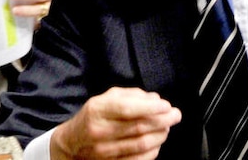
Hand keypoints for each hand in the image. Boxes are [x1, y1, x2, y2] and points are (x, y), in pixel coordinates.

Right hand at [51, 87, 181, 159]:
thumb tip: (155, 99)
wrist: (71, 145)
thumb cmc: (93, 117)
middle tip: (176, 115)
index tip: (167, 105)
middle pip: (138, 127)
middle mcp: (99, 132)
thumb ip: (130, 95)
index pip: (128, 108)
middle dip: (162, 120)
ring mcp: (104, 151)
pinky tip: (158, 142)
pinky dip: (153, 151)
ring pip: (141, 144)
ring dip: (160, 135)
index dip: (151, 107)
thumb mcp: (105, 98)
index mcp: (97, 110)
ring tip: (167, 127)